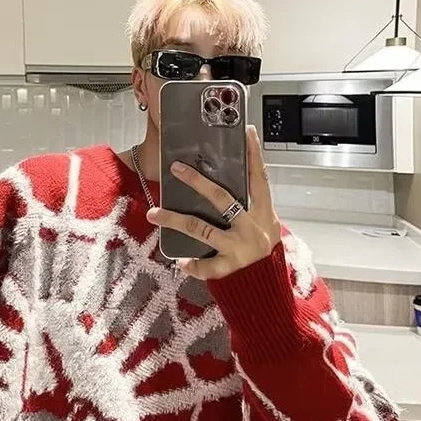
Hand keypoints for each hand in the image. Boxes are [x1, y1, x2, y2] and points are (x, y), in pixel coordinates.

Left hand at [146, 125, 281, 279]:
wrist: (267, 289)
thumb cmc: (263, 252)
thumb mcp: (264, 225)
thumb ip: (249, 207)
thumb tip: (225, 183)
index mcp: (263, 212)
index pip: (259, 178)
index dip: (254, 155)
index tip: (245, 131)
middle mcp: (252, 227)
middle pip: (221, 198)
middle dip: (197, 182)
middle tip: (175, 168)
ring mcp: (240, 248)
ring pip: (201, 229)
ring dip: (174, 219)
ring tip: (152, 213)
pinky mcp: (229, 268)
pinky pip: (204, 265)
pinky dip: (192, 264)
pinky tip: (182, 262)